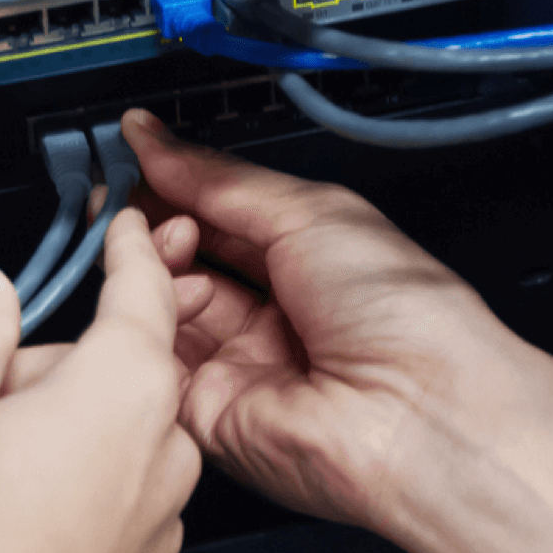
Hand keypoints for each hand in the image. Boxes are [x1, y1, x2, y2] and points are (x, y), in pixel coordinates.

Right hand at [0, 208, 201, 552]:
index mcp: (125, 381)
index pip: (142, 285)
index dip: (128, 246)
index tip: (126, 223)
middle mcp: (164, 441)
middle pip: (112, 366)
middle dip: (51, 370)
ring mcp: (163, 509)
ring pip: (111, 435)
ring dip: (60, 434)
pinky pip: (113, 496)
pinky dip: (72, 493)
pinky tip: (13, 524)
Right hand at [123, 109, 552, 552]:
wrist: (421, 411)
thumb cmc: (404, 314)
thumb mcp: (309, 211)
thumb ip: (221, 179)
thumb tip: (157, 138)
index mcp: (308, 260)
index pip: (222, 215)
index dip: (176, 185)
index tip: (135, 156)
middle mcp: (274, 314)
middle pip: (185, 260)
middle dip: (154, 222)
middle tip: (132, 197)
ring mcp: (240, 364)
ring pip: (160, 306)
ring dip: (149, 263)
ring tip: (155, 239)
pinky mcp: (210, 414)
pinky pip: (152, 361)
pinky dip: (141, 317)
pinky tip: (148, 284)